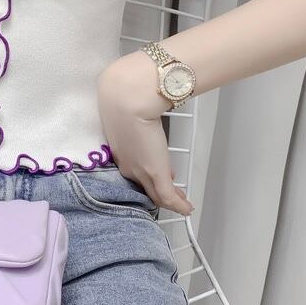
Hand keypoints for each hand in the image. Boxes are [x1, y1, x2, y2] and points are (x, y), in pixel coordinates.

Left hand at [96, 52, 194, 215]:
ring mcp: (140, 171)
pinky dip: (178, 205)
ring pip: (155, 193)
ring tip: (180, 200)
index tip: (157, 171)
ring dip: (169, 198)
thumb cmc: (124, 96)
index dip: (144, 173)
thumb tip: (143, 107)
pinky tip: (187, 208)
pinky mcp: (154, 173)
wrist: (126, 100)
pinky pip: (168, 196)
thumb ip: (132, 111)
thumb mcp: (124, 107)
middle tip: (171, 189)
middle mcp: (126, 164)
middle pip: (142, 185)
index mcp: (118, 149)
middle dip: (155, 188)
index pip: (132, 168)